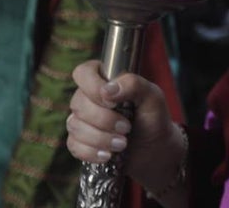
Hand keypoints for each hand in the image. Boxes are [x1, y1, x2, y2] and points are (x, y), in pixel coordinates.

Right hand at [67, 60, 184, 195]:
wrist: (155, 150)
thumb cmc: (153, 118)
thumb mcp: (152, 97)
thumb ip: (134, 84)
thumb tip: (107, 90)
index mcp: (105, 79)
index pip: (83, 73)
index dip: (93, 87)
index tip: (112, 102)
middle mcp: (89, 97)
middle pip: (78, 103)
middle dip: (104, 119)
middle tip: (126, 128)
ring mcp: (82, 120)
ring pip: (75, 125)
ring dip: (101, 138)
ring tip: (123, 144)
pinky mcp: (79, 142)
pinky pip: (74, 146)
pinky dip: (92, 152)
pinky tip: (108, 155)